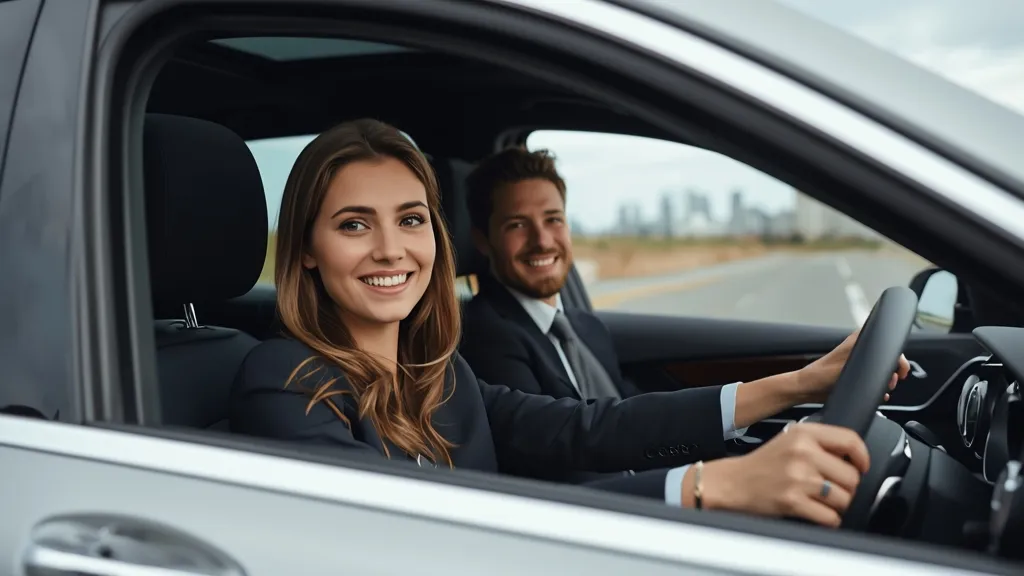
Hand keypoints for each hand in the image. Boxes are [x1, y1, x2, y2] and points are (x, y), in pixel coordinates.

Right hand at [697, 422, 868, 526]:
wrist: (733, 483)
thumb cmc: (763, 464)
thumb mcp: (790, 440)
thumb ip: (820, 443)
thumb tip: (854, 459)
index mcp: (804, 433)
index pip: (850, 441)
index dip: (863, 457)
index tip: (862, 467)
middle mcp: (802, 452)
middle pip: (852, 476)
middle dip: (846, 488)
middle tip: (832, 489)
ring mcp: (798, 477)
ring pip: (844, 498)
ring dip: (837, 505)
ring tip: (821, 501)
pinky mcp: (792, 500)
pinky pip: (830, 517)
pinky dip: (828, 520)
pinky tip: (816, 513)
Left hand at [796, 329, 910, 402]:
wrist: (807, 388)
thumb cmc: (822, 375)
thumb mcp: (851, 368)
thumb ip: (872, 363)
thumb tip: (891, 365)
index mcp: (859, 340)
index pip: (888, 343)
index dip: (898, 359)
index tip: (901, 372)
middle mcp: (859, 347)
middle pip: (887, 358)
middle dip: (892, 373)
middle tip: (890, 383)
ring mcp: (856, 361)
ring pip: (882, 370)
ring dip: (886, 382)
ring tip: (883, 390)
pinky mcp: (853, 373)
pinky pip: (872, 378)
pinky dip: (877, 387)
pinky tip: (878, 394)